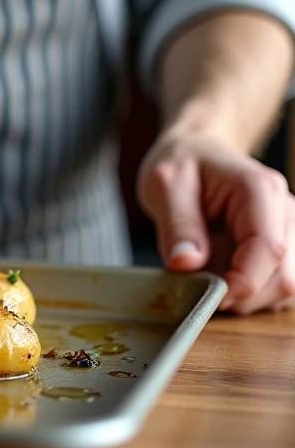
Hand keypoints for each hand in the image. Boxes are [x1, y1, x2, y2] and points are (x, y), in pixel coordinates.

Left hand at [137, 130, 294, 313]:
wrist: (197, 151)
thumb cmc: (182, 163)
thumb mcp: (165, 186)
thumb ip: (177, 224)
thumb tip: (185, 263)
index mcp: (260, 191)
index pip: (268, 249)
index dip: (240, 283)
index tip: (207, 295)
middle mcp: (286, 211)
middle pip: (283, 276)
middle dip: (241, 294)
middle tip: (199, 284)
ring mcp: (290, 230)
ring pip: (285, 287)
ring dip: (246, 296)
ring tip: (210, 273)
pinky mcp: (286, 247)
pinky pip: (278, 285)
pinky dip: (251, 292)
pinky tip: (224, 275)